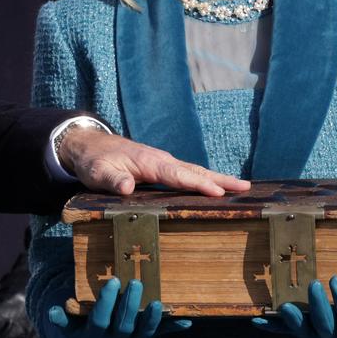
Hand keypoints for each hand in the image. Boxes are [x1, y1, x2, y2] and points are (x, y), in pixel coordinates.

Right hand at [42, 278, 190, 337]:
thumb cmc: (85, 336)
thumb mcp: (71, 331)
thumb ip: (63, 320)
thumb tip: (52, 309)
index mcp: (97, 332)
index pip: (102, 317)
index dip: (107, 302)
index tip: (112, 282)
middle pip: (124, 322)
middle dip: (130, 303)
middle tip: (136, 282)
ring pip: (144, 331)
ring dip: (152, 318)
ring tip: (158, 302)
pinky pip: (160, 335)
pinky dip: (173, 328)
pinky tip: (187, 321)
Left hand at [59, 128, 249, 196]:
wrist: (89, 145)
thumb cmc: (94, 161)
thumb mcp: (97, 173)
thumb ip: (112, 180)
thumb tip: (126, 188)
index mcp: (149, 162)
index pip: (178, 175)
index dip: (198, 184)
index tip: (219, 192)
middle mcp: (160, 160)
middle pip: (194, 170)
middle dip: (220, 179)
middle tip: (246, 188)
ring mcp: (162, 163)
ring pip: (193, 171)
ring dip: (217, 179)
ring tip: (242, 188)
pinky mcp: (160, 168)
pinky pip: (186, 174)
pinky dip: (203, 179)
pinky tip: (215, 188)